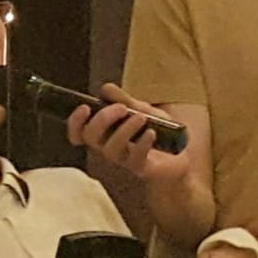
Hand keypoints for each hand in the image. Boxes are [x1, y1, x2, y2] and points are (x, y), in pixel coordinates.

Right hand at [66, 83, 189, 184]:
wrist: (181, 154)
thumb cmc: (157, 132)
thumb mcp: (142, 110)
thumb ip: (124, 100)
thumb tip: (105, 88)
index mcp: (105, 134)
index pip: (78, 132)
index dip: (75, 122)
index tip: (85, 108)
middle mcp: (109, 148)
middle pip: (91, 137)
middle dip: (103, 119)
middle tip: (121, 108)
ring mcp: (124, 160)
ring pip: (111, 149)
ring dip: (124, 130)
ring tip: (141, 117)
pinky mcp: (140, 169)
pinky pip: (135, 158)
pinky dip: (142, 143)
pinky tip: (151, 133)